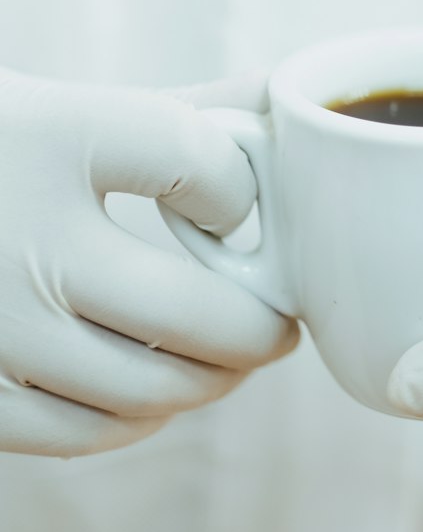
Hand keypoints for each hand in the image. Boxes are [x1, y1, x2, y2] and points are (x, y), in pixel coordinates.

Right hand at [0, 68, 297, 456]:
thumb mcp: (75, 110)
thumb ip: (185, 117)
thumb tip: (287, 100)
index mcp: (54, 135)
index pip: (202, 164)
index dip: (244, 192)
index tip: (241, 207)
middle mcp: (23, 239)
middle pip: (198, 314)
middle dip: (263, 327)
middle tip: (279, 320)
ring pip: (150, 390)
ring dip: (209, 380)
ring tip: (225, 357)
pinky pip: (78, 431)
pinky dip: (133, 418)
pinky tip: (149, 392)